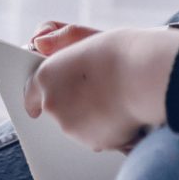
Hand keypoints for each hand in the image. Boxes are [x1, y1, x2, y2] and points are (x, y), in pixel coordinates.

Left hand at [22, 26, 178, 154]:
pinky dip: (107, 130)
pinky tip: (122, 113)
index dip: (39, 94)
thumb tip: (39, 43)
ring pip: (77, 126)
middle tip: (96, 88)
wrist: (147, 75)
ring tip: (113, 98)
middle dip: (72, 103)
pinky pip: (97, 138)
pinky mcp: (93, 143)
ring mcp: (72, 127)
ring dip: (89, 117)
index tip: (45, 98)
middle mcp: (53, 105)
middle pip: (57, 110)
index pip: (31, 93)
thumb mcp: (86, 36)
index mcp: (46, 76)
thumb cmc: (122, 52)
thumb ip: (59, 40)